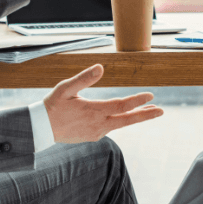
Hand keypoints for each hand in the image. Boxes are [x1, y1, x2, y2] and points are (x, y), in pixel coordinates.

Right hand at [43, 64, 163, 143]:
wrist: (41, 129)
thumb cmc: (52, 105)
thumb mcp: (65, 88)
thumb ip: (84, 78)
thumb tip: (101, 67)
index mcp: (93, 111)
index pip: (121, 106)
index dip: (137, 101)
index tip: (151, 96)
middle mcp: (98, 124)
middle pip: (127, 120)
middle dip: (145, 115)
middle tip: (161, 111)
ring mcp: (96, 132)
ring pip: (121, 124)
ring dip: (135, 117)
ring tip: (149, 111)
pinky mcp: (93, 136)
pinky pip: (111, 127)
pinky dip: (120, 121)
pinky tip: (124, 116)